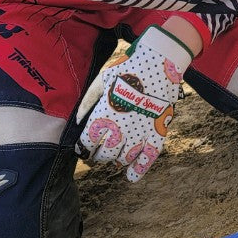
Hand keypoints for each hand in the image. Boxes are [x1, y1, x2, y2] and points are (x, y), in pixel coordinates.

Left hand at [73, 25, 192, 181]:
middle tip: (97, 154)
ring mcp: (141, 132)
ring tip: (113, 158)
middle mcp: (121, 128)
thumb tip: (78, 121)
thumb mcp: (101, 80)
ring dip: (116, 161)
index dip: (83, 147)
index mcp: (104, 115)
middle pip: (105, 154)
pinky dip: (140, 169)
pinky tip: (132, 176)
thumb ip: (88, 102)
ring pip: (124, 158)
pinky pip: (149, 157)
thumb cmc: (127, 69)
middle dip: (98, 157)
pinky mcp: (158, 132)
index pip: (88, 142)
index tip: (83, 147)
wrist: (159, 61)